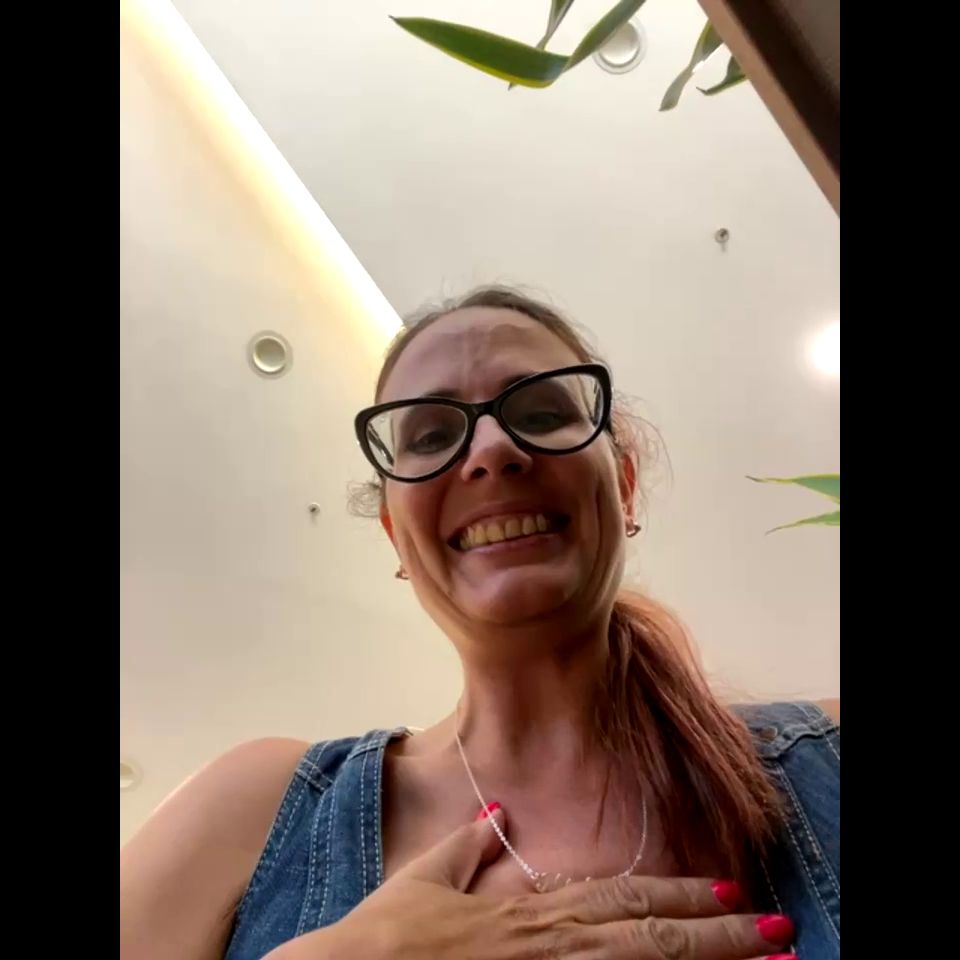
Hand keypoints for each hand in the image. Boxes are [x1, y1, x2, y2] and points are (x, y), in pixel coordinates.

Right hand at [266, 807, 795, 958]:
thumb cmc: (380, 940)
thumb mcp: (423, 881)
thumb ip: (465, 847)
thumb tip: (497, 809)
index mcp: (524, 914)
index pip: (617, 899)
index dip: (674, 892)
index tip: (722, 888)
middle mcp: (543, 946)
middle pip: (646, 937)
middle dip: (715, 934)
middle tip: (775, 929)